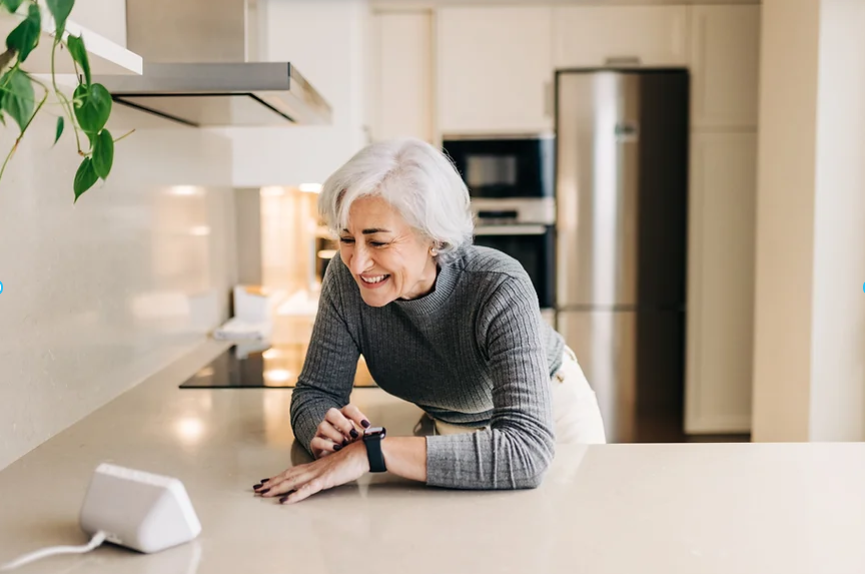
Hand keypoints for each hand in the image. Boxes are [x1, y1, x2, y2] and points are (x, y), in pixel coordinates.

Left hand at [255, 441, 369, 503]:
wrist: (363, 451)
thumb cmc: (353, 458)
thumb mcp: (336, 467)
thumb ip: (327, 472)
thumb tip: (322, 477)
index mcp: (315, 466)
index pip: (292, 471)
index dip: (278, 477)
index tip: (266, 481)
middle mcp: (313, 468)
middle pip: (288, 476)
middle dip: (272, 483)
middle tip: (257, 489)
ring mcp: (318, 474)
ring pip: (292, 482)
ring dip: (277, 488)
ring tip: (263, 493)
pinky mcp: (325, 479)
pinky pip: (307, 489)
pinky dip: (294, 495)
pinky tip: (285, 501)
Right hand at [311, 404, 370, 458]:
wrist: (333, 458)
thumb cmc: (348, 445)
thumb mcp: (357, 439)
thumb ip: (363, 437)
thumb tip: (373, 439)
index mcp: (343, 416)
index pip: (348, 409)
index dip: (357, 416)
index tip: (367, 426)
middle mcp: (330, 421)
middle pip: (331, 413)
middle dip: (344, 424)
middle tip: (353, 434)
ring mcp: (321, 431)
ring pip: (323, 426)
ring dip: (336, 435)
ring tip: (344, 444)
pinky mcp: (315, 443)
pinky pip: (316, 441)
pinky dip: (327, 445)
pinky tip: (337, 449)